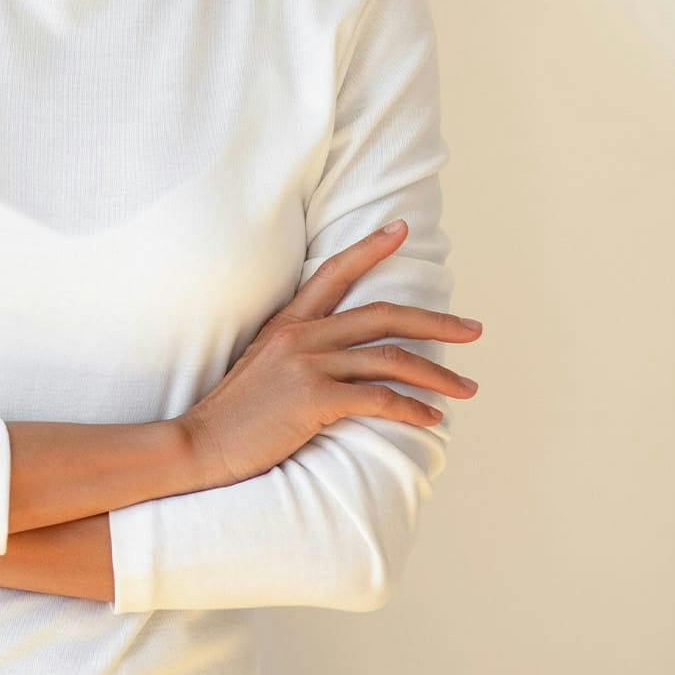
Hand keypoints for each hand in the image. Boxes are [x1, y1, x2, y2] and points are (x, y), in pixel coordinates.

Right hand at [177, 218, 481, 489]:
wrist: (200, 445)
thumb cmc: (235, 414)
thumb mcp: (263, 366)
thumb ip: (298, 352)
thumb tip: (346, 358)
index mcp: (287, 323)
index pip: (334, 273)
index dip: (369, 249)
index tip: (401, 230)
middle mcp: (300, 336)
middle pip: (382, 315)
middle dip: (436, 322)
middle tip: (473, 329)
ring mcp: (306, 365)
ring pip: (390, 358)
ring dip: (438, 374)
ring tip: (467, 388)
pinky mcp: (312, 399)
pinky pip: (379, 398)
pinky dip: (412, 408)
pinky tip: (432, 419)